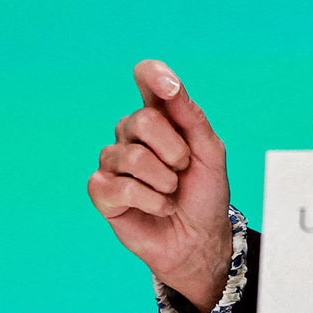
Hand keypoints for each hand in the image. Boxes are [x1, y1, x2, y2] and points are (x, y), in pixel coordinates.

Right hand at [88, 60, 232, 312]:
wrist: (198, 237)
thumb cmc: (204, 191)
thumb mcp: (210, 151)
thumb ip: (191, 117)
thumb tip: (170, 86)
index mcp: (161, 115)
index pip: (147, 79)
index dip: (153, 76)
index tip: (169, 86)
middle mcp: (132, 132)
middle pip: (143, 121)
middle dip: (174, 151)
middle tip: (183, 168)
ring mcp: (114, 160)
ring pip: (133, 157)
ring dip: (165, 181)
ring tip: (172, 191)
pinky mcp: (102, 190)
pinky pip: (120, 187)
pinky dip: (150, 201)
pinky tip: (157, 207)